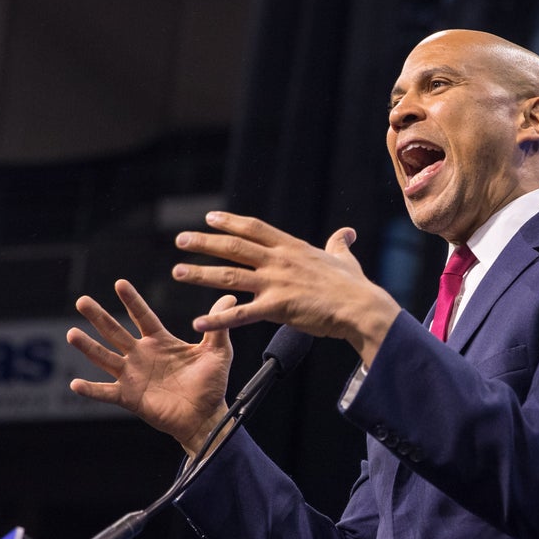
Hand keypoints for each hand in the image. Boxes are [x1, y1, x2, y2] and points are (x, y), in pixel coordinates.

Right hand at [67, 279, 234, 454]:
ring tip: (71, 334)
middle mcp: (142, 355)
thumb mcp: (218, 352)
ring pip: (105, 358)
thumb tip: (229, 297)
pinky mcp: (130, 397)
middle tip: (82, 300)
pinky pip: (106, 392)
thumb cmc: (211, 384)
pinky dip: (91, 389)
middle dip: (99, 317)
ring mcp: (133, 376)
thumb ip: (218, 326)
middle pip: (116, 332)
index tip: (119, 283)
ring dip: (88, 347)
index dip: (132, 301)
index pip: (143, 316)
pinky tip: (76, 383)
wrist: (206, 416)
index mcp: (161, 342)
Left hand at [171, 212, 400, 364]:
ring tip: (178, 272)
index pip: (254, 229)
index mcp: (292, 248)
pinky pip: (241, 314)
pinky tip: (199, 320)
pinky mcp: (277, 308)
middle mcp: (280, 262)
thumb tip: (347, 232)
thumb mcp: (344, 259)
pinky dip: (218, 318)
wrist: (361, 308)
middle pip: (234, 247)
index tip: (209, 218)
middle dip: (204, 242)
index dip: (229, 222)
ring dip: (200, 274)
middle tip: (180, 240)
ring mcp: (276, 284)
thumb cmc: (354, 287)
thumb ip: (339, 244)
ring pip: (230, 276)